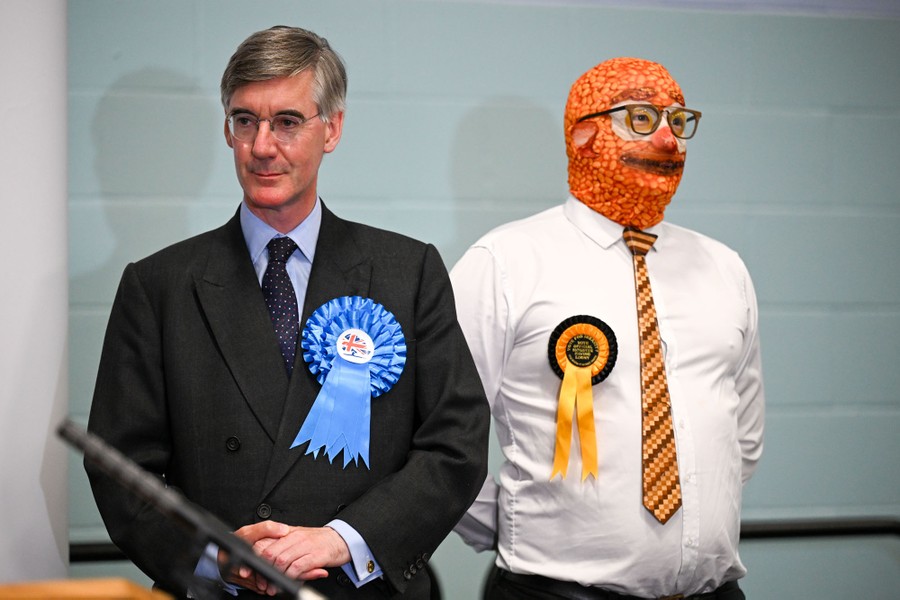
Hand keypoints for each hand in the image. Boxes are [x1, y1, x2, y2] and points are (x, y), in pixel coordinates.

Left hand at [224, 521, 351, 594]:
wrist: (341, 539)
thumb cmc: (319, 541)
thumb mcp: (298, 540)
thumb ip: (282, 547)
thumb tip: (263, 559)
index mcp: (287, 533)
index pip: (264, 544)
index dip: (254, 559)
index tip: (249, 572)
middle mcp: (294, 537)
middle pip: (270, 553)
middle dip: (263, 572)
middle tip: (262, 584)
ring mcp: (305, 545)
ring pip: (281, 561)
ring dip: (275, 577)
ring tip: (273, 588)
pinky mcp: (315, 555)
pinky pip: (297, 567)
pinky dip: (290, 577)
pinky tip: (288, 582)